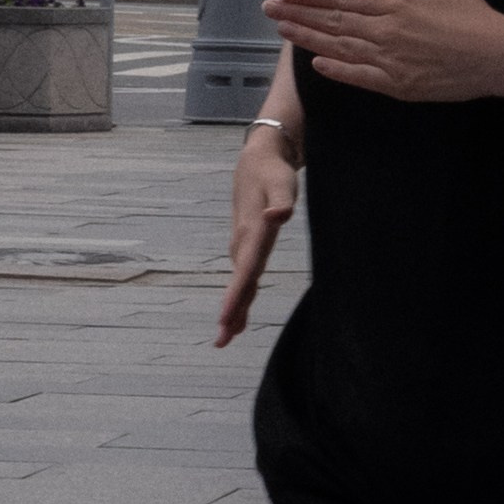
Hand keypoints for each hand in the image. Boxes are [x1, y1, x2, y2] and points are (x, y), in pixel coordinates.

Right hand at [214, 128, 298, 347]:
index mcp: (253, 233)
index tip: (227, 318)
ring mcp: (243, 246)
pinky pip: (243, 278)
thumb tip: (278, 216)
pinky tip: (237, 316)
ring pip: (239, 284)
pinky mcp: (247, 247)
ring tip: (226, 337)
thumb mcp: (282, 183)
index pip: (245, 270)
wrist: (257, 161)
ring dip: (233, 310)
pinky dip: (239, 298)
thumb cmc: (274, 173)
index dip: (236, 295)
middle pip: (238, 284)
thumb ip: (282, 202)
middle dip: (230, 313)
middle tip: (221, 341)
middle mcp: (244, 243)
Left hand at [264, 0, 503, 104]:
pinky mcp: (400, 85)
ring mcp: (391, 59)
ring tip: (282, 31)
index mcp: (396, 3)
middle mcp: (387, 30)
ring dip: (309, 38)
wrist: (499, 56)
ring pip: (340, 47)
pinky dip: (338, 70)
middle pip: (333, 20)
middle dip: (298, 14)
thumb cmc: (476, 18)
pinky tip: (316, 63)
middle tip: (268, 8)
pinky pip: (361, 77)